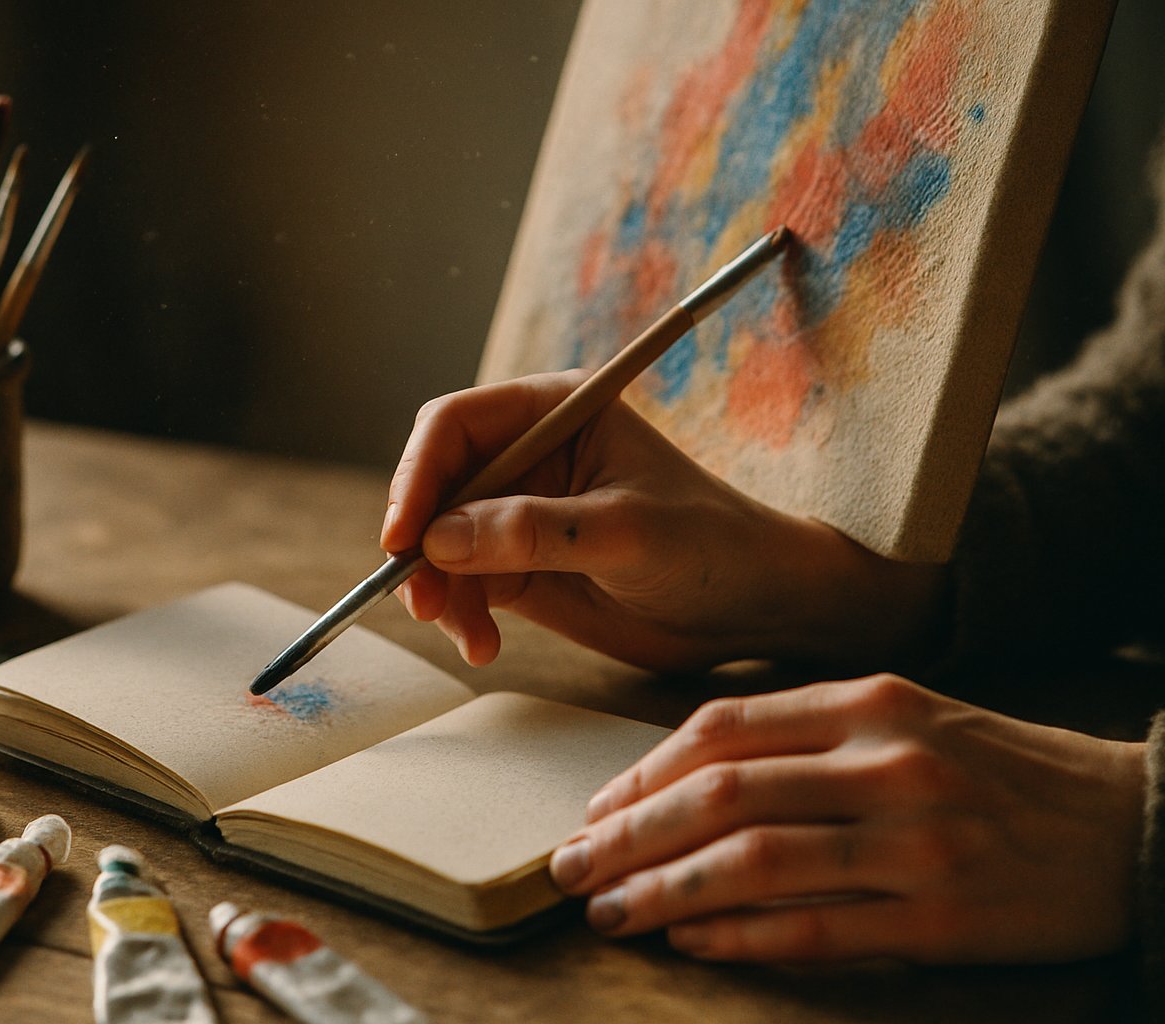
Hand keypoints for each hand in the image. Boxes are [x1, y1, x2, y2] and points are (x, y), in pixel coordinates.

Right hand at [381, 371, 945, 670]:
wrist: (753, 609)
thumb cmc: (710, 547)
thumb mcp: (625, 533)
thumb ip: (533, 530)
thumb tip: (438, 540)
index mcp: (555, 411)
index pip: (455, 425)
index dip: (416, 475)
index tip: (403, 536)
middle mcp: (527, 456)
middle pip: (434, 485)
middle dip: (419, 543)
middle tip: (421, 600)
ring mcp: (517, 514)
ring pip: (438, 543)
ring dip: (438, 590)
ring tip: (470, 636)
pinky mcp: (518, 568)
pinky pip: (460, 586)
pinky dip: (458, 616)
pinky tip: (484, 646)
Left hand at [549, 674, 1146, 962]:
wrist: (1130, 825)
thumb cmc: (999, 769)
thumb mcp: (908, 718)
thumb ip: (806, 734)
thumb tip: (687, 774)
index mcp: (869, 702)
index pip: (721, 728)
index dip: (642, 771)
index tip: (596, 806)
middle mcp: (886, 762)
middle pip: (719, 796)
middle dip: (627, 835)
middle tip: (571, 866)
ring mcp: (914, 842)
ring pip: (752, 865)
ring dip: (664, 893)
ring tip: (611, 913)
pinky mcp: (940, 918)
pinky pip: (813, 931)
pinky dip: (739, 939)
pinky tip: (692, 944)